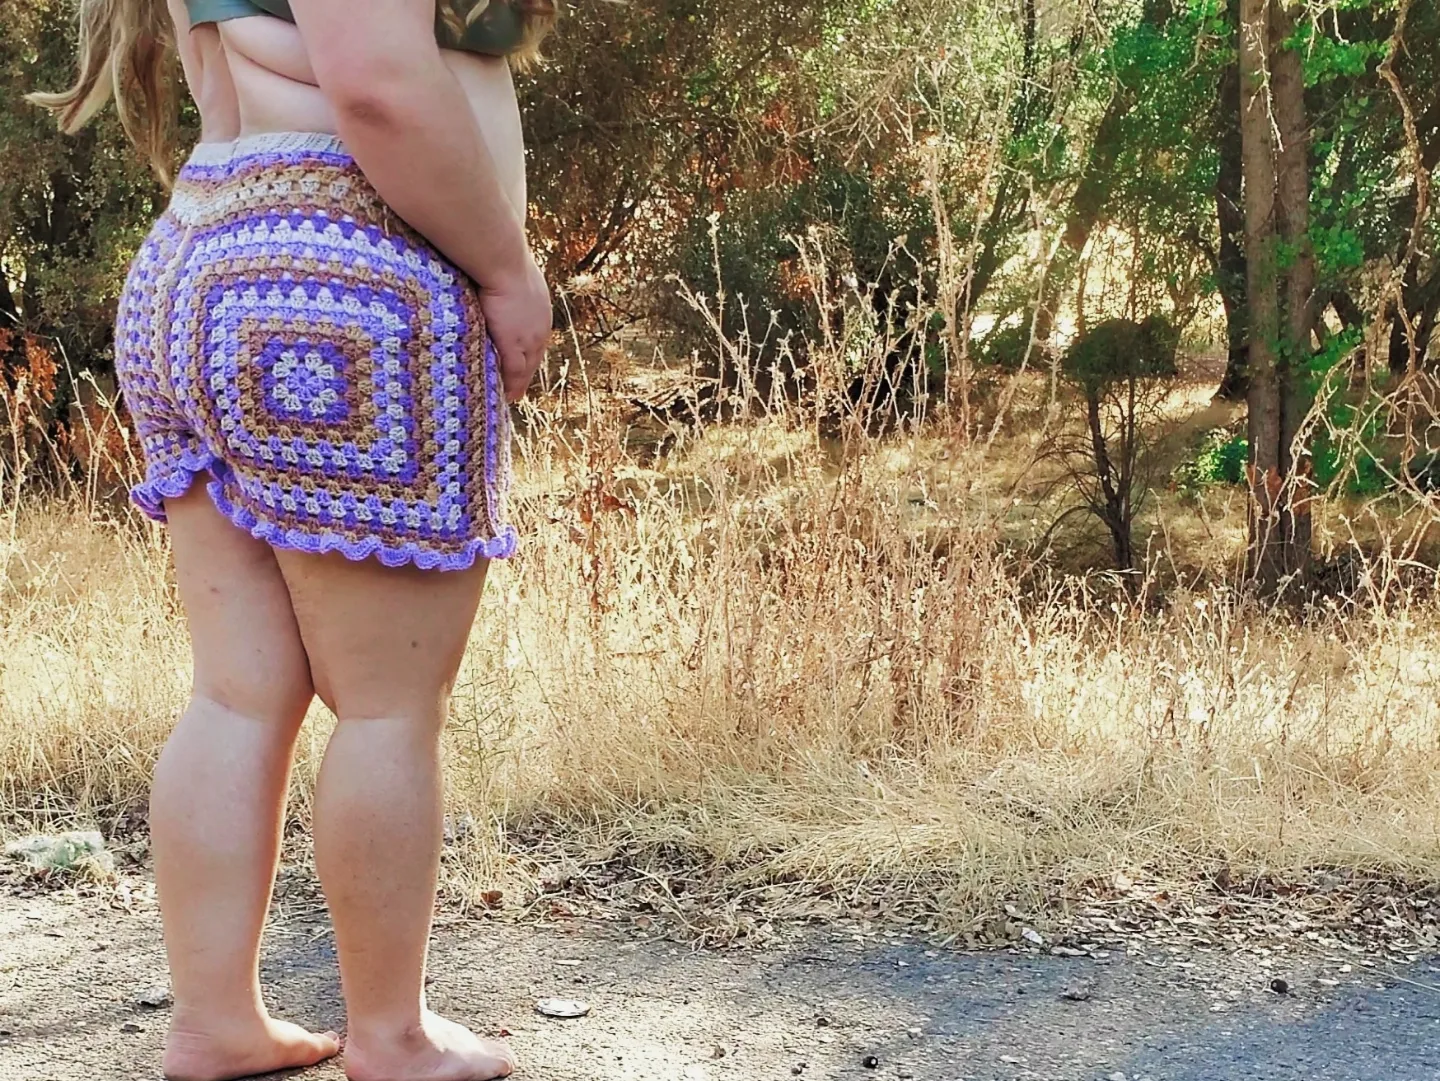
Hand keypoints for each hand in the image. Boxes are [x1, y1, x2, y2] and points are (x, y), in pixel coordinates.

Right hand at [480, 255, 550, 403]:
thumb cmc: (501, 257)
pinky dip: (508, 385)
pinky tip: (503, 396)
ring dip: (517, 383)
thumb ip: (505, 280)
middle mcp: (541, 327)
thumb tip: (494, 273)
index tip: (522, 368)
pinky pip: (512, 373)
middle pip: (535, 359)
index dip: (529, 355)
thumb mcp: (511, 270)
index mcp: (541, 310)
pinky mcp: (513, 345)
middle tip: (516, 392)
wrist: (502, 259)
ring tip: (508, 397)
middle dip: (525, 375)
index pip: (536, 340)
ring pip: (525, 369)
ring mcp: (528, 338)